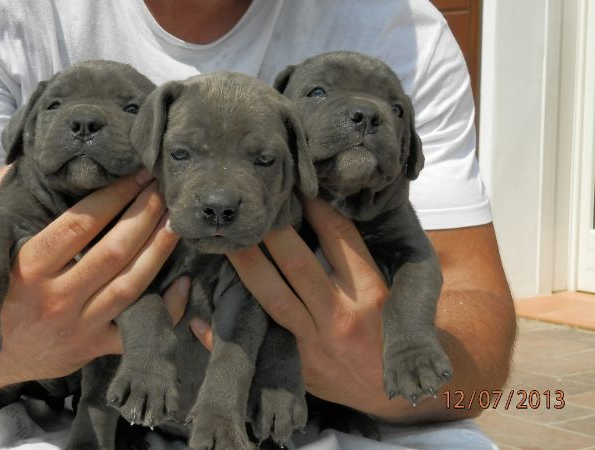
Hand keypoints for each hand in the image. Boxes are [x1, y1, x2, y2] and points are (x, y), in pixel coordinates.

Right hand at [0, 168, 186, 385]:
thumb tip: (23, 161)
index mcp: (28, 266)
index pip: (80, 224)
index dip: (114, 196)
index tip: (137, 174)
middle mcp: (55, 298)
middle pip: (114, 251)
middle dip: (145, 214)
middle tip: (165, 188)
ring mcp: (78, 325)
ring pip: (131, 284)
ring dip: (160, 249)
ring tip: (177, 220)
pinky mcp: (95, 348)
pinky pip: (139, 327)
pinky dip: (167, 307)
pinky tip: (185, 280)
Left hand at [221, 198, 400, 415]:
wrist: (395, 392)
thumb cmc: (389, 333)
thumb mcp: (387, 293)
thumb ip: (356, 260)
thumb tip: (322, 214)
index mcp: (370, 290)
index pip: (338, 237)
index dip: (315, 207)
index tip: (294, 186)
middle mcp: (341, 313)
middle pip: (297, 262)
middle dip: (270, 231)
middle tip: (248, 206)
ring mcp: (316, 341)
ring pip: (272, 296)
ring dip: (245, 265)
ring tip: (225, 241)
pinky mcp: (299, 366)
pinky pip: (258, 346)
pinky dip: (225, 335)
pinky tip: (199, 318)